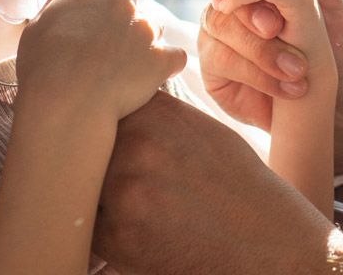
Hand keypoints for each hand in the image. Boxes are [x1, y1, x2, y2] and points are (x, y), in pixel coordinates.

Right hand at [16, 0, 186, 119]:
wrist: (66, 105)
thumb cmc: (43, 68)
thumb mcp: (40, 25)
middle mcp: (123, 2)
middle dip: (125, 16)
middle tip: (106, 44)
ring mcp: (145, 29)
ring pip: (153, 29)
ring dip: (142, 42)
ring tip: (116, 69)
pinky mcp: (161, 58)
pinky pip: (174, 56)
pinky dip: (165, 65)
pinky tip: (147, 79)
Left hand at [94, 94, 342, 274]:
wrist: (264, 240)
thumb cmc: (236, 185)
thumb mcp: (201, 131)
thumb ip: (155, 114)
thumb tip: (116, 104)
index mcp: (157, 114)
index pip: (97, 102)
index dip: (90, 116)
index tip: (89, 126)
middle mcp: (138, 145)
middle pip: (80, 141)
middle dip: (84, 155)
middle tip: (95, 167)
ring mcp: (125, 190)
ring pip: (78, 184)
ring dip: (85, 192)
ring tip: (119, 201)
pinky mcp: (119, 236)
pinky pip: (85, 227)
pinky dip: (96, 230)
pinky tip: (126, 229)